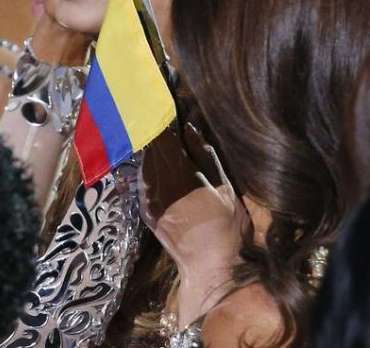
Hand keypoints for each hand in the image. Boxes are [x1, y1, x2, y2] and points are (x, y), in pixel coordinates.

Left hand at [139, 125, 247, 326]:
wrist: (210, 266)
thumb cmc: (227, 227)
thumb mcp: (225, 186)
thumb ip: (205, 154)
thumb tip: (189, 126)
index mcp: (177, 175)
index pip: (162, 136)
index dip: (163, 117)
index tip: (166, 102)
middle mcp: (155, 185)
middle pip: (149, 146)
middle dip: (156, 130)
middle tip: (162, 114)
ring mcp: (146, 198)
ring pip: (144, 162)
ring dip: (152, 149)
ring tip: (163, 137)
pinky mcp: (144, 209)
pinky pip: (142, 179)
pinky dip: (150, 168)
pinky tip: (161, 166)